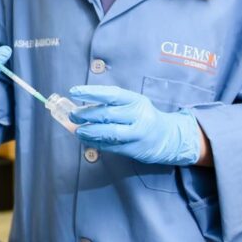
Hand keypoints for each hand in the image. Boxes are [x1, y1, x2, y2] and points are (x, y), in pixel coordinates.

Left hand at [68, 85, 200, 165]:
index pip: (111, 94)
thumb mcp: (132, 104)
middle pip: (107, 114)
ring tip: (78, 131)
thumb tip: (81, 107)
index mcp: (136, 100)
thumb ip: (110, 105)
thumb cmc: (142, 117)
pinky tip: (87, 140)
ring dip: (90, 131)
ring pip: (109, 133)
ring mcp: (137, 134)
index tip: (74, 92)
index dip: (91, 92)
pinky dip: (96, 143)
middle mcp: (138, 116)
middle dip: (86, 114)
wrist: (167, 137)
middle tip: (73, 115)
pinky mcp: (134, 149)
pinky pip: (111, 146)